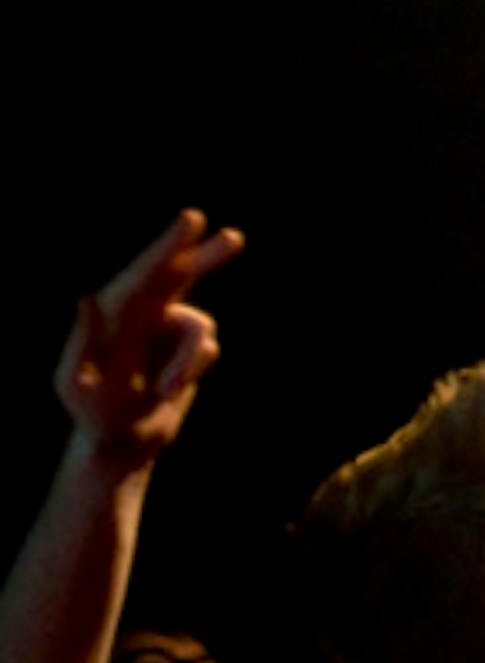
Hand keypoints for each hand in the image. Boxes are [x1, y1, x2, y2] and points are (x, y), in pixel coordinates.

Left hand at [54, 210, 243, 466]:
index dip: (169, 246)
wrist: (121, 442)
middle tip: (233, 238)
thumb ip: (79, 343)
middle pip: (181, 273)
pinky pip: (207, 347)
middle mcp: (142, 312)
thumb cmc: (91, 415)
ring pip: (200, 327)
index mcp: (112, 312)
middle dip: (206, 254)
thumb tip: (87, 298)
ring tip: (165, 391)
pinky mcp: (187, 348)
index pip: (144, 272)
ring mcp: (167, 328)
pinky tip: (169, 391)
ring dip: (188, 361)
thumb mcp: (73, 385)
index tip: (192, 220)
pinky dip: (191, 370)